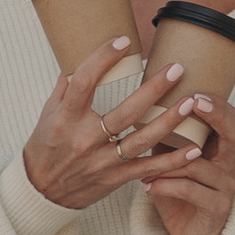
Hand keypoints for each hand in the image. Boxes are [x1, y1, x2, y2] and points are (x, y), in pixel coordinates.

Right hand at [21, 42, 201, 214]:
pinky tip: (194, 149)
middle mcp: (85, 139)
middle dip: (153, 89)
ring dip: (169, 121)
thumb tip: (78, 55)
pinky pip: (147, 169)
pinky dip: (172, 161)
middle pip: (125, 112)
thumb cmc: (44, 148)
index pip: (83, 81)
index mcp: (66, 118)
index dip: (102, 59)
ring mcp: (102, 161)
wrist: (40, 193)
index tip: (123, 41)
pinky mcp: (114, 178)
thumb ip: (65, 87)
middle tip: (177, 69)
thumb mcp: (47, 115)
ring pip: (141, 140)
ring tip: (190, 102)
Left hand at [137, 95, 234, 234]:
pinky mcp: (218, 208)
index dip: (218, 105)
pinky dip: (165, 186)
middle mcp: (229, 165)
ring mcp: (226, 187)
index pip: (232, 120)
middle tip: (193, 103)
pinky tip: (147, 187)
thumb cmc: (181, 193)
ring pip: (199, 165)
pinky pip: (190, 190)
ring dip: (168, 162)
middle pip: (234, 134)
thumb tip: (144, 104)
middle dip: (215, 116)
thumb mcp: (173, 160)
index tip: (196, 92)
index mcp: (222, 150)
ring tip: (145, 164)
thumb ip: (169, 136)